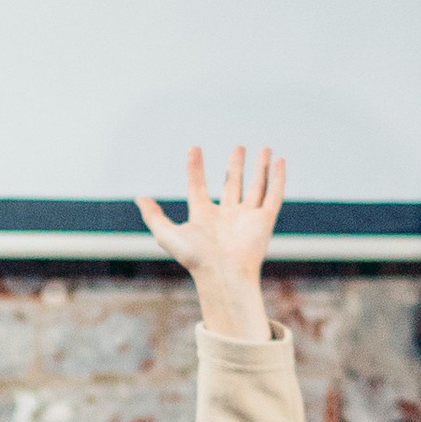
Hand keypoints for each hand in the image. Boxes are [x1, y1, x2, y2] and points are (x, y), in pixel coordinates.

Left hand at [135, 145, 285, 341]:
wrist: (222, 274)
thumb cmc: (194, 258)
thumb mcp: (166, 234)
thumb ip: (153, 216)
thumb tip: (140, 198)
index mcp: (203, 217)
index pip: (199, 186)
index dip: (195, 168)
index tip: (194, 148)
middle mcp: (226, 215)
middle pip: (233, 184)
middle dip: (236, 166)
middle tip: (239, 147)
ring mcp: (247, 218)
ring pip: (256, 187)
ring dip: (261, 168)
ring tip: (266, 149)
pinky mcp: (264, 221)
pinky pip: (273, 195)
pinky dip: (278, 178)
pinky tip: (280, 161)